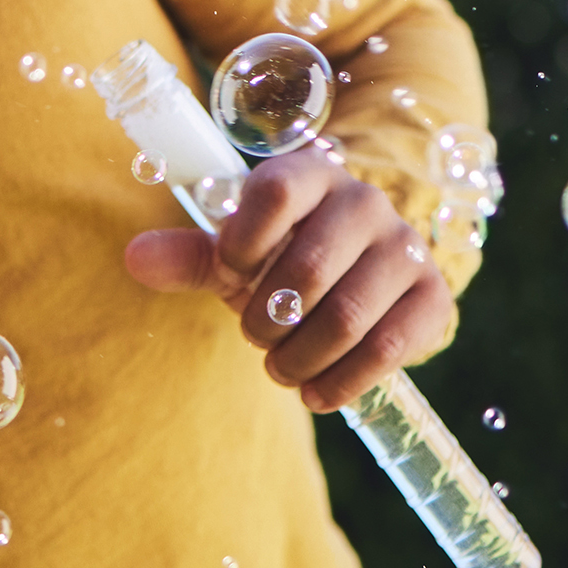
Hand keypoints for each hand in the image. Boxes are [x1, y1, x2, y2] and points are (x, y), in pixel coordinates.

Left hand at [122, 147, 453, 411]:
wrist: (357, 274)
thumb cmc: (280, 257)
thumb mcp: (235, 253)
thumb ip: (188, 256)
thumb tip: (134, 258)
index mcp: (308, 175)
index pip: (273, 194)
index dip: (241, 246)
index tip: (228, 275)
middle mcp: (364, 202)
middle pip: (308, 270)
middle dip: (266, 320)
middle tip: (253, 336)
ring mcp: (406, 248)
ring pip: (345, 317)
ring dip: (299, 357)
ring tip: (279, 368)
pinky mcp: (433, 297)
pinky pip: (388, 349)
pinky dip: (341, 381)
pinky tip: (316, 392)